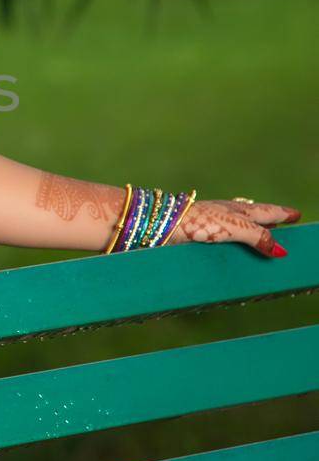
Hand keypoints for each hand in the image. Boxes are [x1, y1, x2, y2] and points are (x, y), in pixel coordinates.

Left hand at [169, 198, 301, 257]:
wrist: (163, 225)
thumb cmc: (199, 221)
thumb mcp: (235, 227)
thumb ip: (258, 237)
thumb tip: (280, 251)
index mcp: (238, 210)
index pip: (267, 212)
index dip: (281, 214)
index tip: (295, 214)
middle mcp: (227, 214)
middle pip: (253, 216)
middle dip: (269, 220)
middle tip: (283, 221)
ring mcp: (212, 224)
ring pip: (238, 226)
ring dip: (252, 230)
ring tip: (262, 233)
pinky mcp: (199, 236)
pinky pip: (224, 239)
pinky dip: (234, 242)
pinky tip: (230, 248)